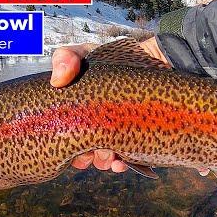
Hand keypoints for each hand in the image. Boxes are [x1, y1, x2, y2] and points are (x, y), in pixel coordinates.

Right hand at [50, 36, 166, 172]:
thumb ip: (66, 57)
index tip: (68, 145)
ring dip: (102, 161)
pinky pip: (131, 160)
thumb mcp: (85, 53)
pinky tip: (121, 162)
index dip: (64, 146)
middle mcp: (98, 127)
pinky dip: (123, 164)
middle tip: (89, 152)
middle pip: (85, 152)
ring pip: (105, 159)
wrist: (158, 58)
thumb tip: (57, 81)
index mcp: (81, 113)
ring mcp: (120, 133)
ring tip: (108, 154)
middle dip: (84, 157)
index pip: (66, 137)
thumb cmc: (116, 58)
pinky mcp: (141, 138)